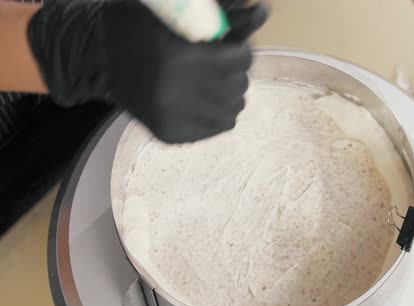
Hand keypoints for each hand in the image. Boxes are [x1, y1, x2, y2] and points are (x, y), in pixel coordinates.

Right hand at [27, 0, 267, 142]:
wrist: (97, 58)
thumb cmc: (139, 25)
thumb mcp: (175, 11)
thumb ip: (223, 13)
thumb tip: (265, 11)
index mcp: (179, 58)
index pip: (240, 59)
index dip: (240, 51)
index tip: (231, 48)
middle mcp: (176, 92)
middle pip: (238, 85)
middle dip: (235, 73)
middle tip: (221, 66)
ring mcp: (172, 117)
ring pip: (233, 108)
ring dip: (229, 94)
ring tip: (212, 83)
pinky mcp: (170, 134)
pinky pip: (218, 126)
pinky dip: (218, 113)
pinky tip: (204, 100)